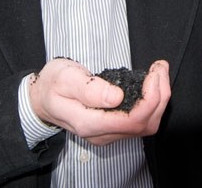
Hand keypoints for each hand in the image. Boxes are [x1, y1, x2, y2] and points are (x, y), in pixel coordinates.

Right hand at [29, 58, 170, 145]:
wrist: (42, 98)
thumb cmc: (52, 84)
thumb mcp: (65, 78)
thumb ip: (89, 89)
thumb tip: (116, 97)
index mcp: (89, 123)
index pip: (132, 120)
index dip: (151, 98)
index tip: (153, 73)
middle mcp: (102, 134)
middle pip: (145, 125)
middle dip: (160, 96)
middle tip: (159, 67)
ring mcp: (108, 133)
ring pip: (147, 125)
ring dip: (159, 99)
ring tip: (158, 72)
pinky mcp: (114, 128)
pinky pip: (141, 121)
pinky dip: (153, 102)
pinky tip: (151, 83)